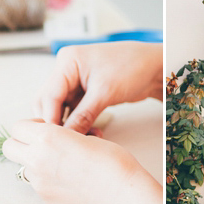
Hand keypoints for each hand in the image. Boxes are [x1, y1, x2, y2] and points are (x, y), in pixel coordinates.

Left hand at [1, 119, 162, 203]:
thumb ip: (59, 136)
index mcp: (48, 137)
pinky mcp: (46, 199)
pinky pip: (37, 184)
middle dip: (21, 143)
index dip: (31, 126)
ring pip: (23, 166)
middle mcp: (37, 159)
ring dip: (34, 161)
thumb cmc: (111, 162)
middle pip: (9, 147)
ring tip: (61, 163)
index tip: (47, 128)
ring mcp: (39, 182)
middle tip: (42, 144)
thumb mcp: (84, 136)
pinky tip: (69, 179)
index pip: (18, 126)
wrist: (122, 195)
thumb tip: (50, 137)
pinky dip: (46, 178)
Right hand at [33, 41, 162, 133]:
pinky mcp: (85, 92)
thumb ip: (83, 115)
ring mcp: (75, 81)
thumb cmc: (133, 67)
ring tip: (86, 138)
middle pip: (49, 102)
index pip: (49, 94)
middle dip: (57, 122)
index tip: (55, 139)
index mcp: (67, 61)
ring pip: (61, 109)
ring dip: (70, 125)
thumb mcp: (105, 93)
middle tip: (68, 142)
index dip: (50, 119)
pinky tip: (92, 133)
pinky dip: (80, 123)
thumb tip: (67, 137)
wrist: (155, 66)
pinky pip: (74, 111)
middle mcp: (67, 69)